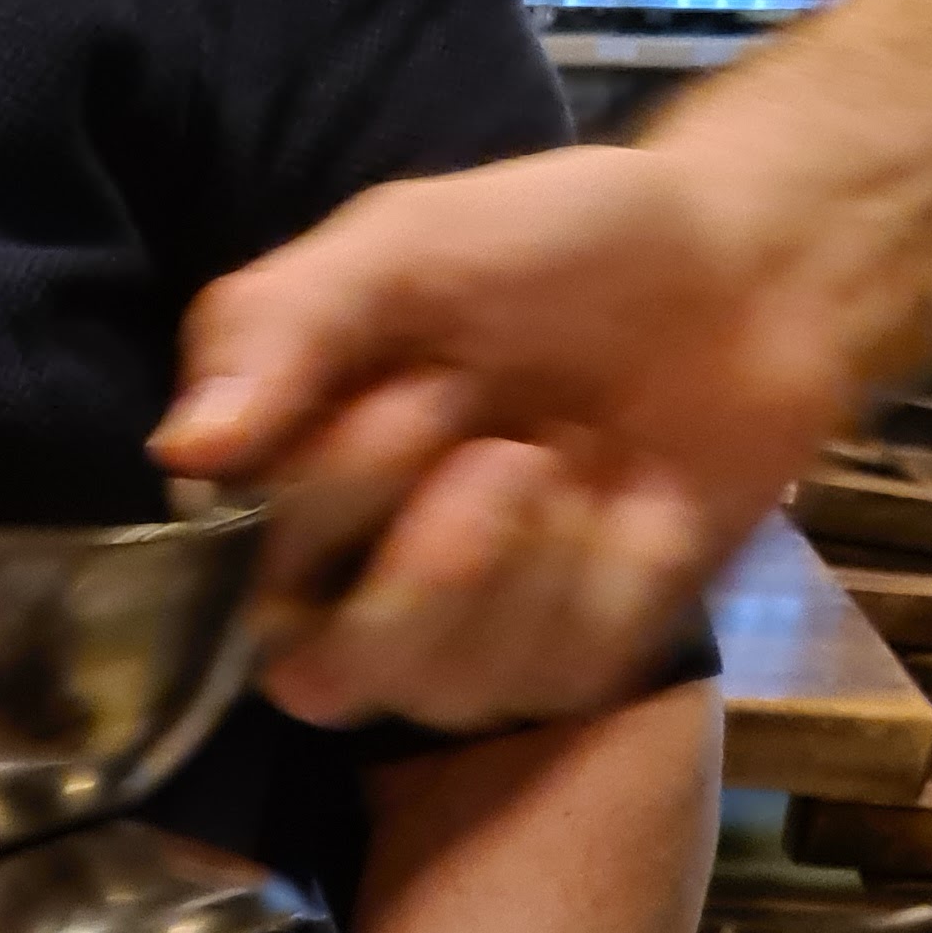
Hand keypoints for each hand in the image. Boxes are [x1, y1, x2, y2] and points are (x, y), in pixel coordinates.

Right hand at [156, 145, 860, 730]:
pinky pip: (556, 675)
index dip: (329, 499)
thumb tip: (181, 451)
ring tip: (568, 455)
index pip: (230, 581)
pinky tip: (633, 504)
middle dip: (430, 539)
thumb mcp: (404, 244)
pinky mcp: (568, 666)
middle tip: (498, 418)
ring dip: (526, 556)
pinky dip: (608, 576)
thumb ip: (277, 326)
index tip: (416, 382)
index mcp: (278, 494)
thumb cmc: (557, 248)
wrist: (750, 269)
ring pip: (440, 688)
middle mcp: (345, 589)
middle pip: (321, 672)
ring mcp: (459, 642)